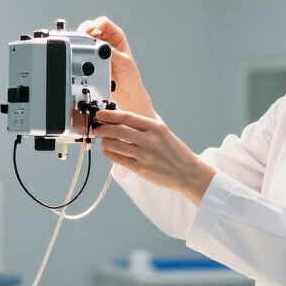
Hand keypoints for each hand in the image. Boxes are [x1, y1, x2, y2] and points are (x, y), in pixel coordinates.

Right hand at [77, 16, 153, 117]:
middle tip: (83, 41)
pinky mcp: (92, 60)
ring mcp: (98, 50)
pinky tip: (83, 59)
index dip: (96, 25)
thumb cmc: (130, 77)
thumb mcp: (124, 62)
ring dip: (82, 43)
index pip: (103, 23)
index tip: (92, 32)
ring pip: (84, 39)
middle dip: (85, 33)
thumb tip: (101, 47)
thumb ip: (113, 53)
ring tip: (84, 51)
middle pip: (90, 28)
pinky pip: (82, 52)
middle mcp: (107, 41)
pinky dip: (80, 53)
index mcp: (117, 36)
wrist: (127, 94)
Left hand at [96, 109, 216, 203]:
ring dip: (105, 141)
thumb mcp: (163, 132)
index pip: (127, 117)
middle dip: (103, 128)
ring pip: (116, 145)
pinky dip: (110, 153)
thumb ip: (145, 127)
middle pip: (118, 130)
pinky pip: (119, 159)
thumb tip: (122, 121)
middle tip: (97, 127)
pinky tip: (107, 150)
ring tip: (102, 139)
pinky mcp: (141, 169)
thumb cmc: (175, 152)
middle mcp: (149, 140)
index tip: (100, 113)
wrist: (188, 172)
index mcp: (155, 128)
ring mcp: (144, 155)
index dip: (110, 115)